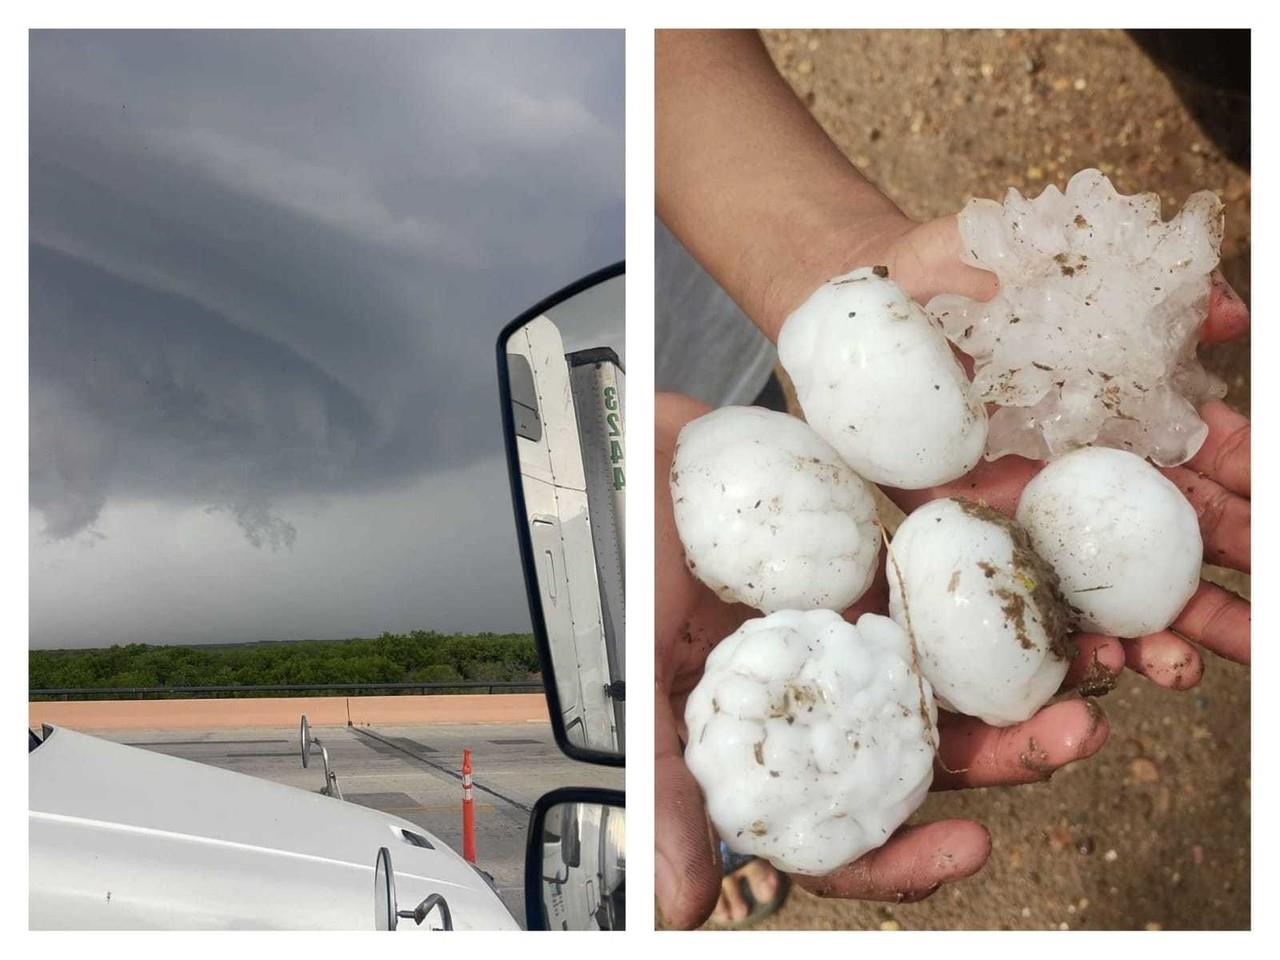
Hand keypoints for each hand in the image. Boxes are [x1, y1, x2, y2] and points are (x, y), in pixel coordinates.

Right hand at [655, 391, 1110, 928]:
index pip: (848, 822)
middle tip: (1076, 731)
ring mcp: (860, 617)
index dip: (906, 852)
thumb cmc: (625, 556)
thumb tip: (685, 906)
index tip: (972, 847)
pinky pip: (950, 563)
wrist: (634, 448)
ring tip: (1096, 651)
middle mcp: (830, 686)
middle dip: (1011, 750)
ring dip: (1029, 664)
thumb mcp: (637, 668)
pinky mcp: (880, 546)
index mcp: (779, 731)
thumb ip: (667, 780)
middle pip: (929, 745)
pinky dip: (1000, 561)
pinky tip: (1040, 554)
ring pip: (957, 664)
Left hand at [877, 216, 1252, 685]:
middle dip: (1227, 591)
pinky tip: (1098, 663)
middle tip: (1264, 641)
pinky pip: (1029, 586)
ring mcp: (1036, 505)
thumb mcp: (1047, 263)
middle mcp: (1092, 468)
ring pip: (1114, 580)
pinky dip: (1067, 630)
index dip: (1255, 492)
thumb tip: (1229, 313)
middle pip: (1180, 537)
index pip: (1214, 457)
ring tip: (1183, 671)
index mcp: (1128, 407)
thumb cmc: (956, 276)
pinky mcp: (977, 528)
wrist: (859, 306)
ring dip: (1159, 630)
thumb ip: (1139, 289)